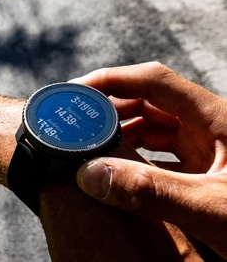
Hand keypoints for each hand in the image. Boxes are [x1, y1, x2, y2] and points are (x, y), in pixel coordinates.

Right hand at [71, 62, 226, 258]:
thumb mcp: (212, 208)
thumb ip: (152, 191)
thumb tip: (91, 175)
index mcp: (217, 118)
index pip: (153, 80)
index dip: (111, 80)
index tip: (76, 93)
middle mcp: (210, 126)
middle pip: (148, 100)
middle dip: (109, 108)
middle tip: (75, 124)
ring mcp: (208, 148)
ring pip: (153, 127)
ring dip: (120, 132)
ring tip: (90, 147)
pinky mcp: (205, 169)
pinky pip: (161, 152)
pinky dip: (135, 156)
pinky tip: (119, 170)